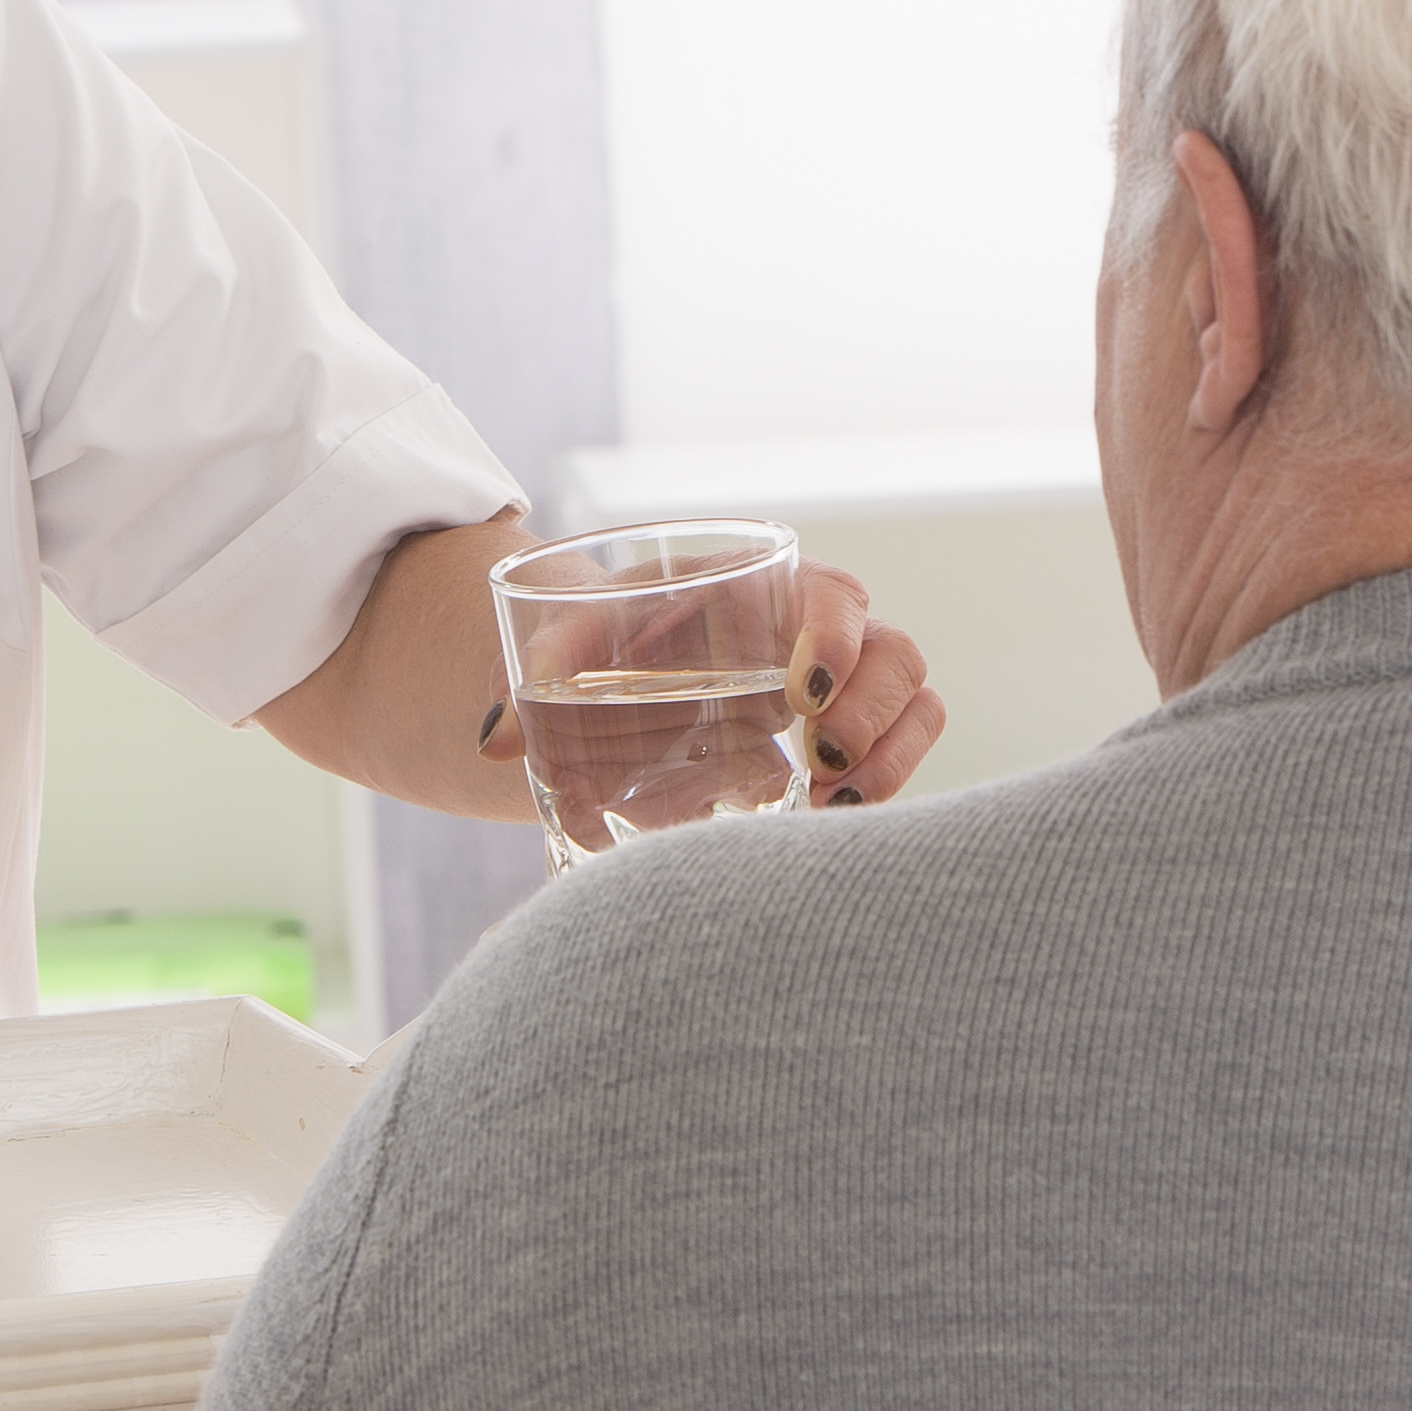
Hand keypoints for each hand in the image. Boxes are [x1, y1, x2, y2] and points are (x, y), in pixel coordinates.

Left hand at [466, 558, 944, 813]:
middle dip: (873, 709)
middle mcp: (820, 639)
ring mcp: (844, 694)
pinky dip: (887, 783)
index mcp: (766, 591)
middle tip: (819, 758)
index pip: (835, 595)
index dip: (836, 635)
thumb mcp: (570, 645)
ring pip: (916, 704)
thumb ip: (536, 673)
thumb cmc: (604, 645)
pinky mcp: (847, 746)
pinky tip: (833, 819)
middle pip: (896, 655)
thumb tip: (494, 736)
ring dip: (892, 754)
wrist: (615, 679)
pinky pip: (901, 753)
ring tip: (834, 799)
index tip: (798, 687)